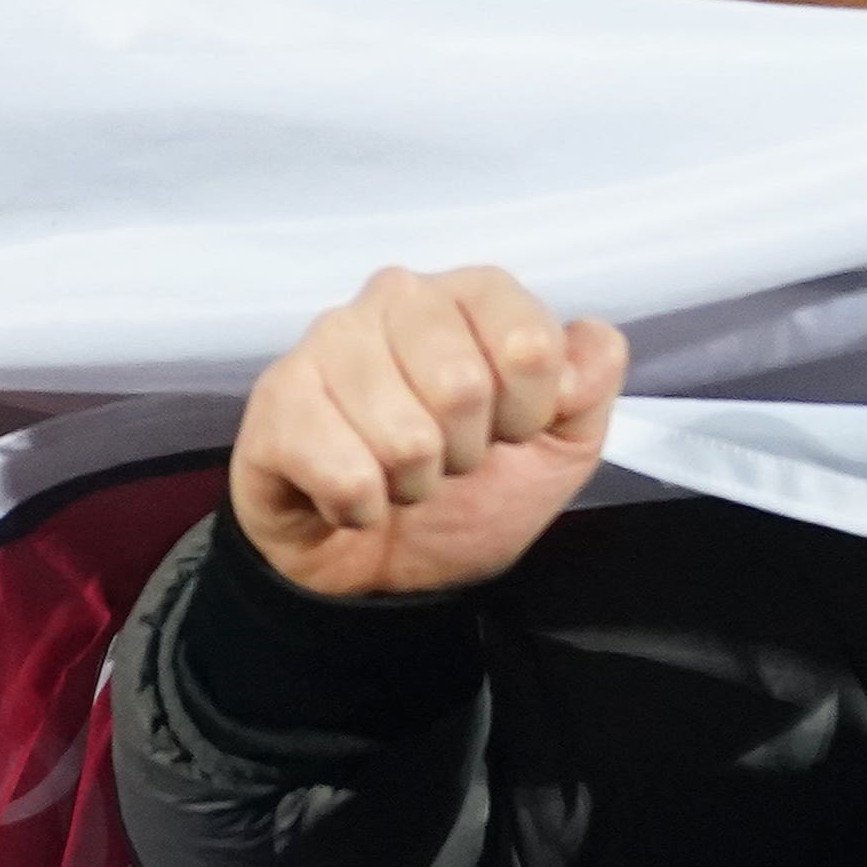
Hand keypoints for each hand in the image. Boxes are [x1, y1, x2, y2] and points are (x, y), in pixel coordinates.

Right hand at [230, 267, 628, 601]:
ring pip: (404, 437)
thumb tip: (587, 347)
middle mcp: (392, 298)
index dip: (530, 408)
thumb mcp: (557, 449)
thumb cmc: (467, 494)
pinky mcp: (276, 401)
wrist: (380, 570)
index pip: (526, 337)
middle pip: (462, 386)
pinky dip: (360, 508)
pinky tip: (348, 495)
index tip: (509, 432)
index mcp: (465, 296)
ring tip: (395, 477)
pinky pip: (346, 474)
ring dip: (411, 485)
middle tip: (445, 461)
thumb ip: (590, 387)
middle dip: (464, 453)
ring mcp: (325, 344)